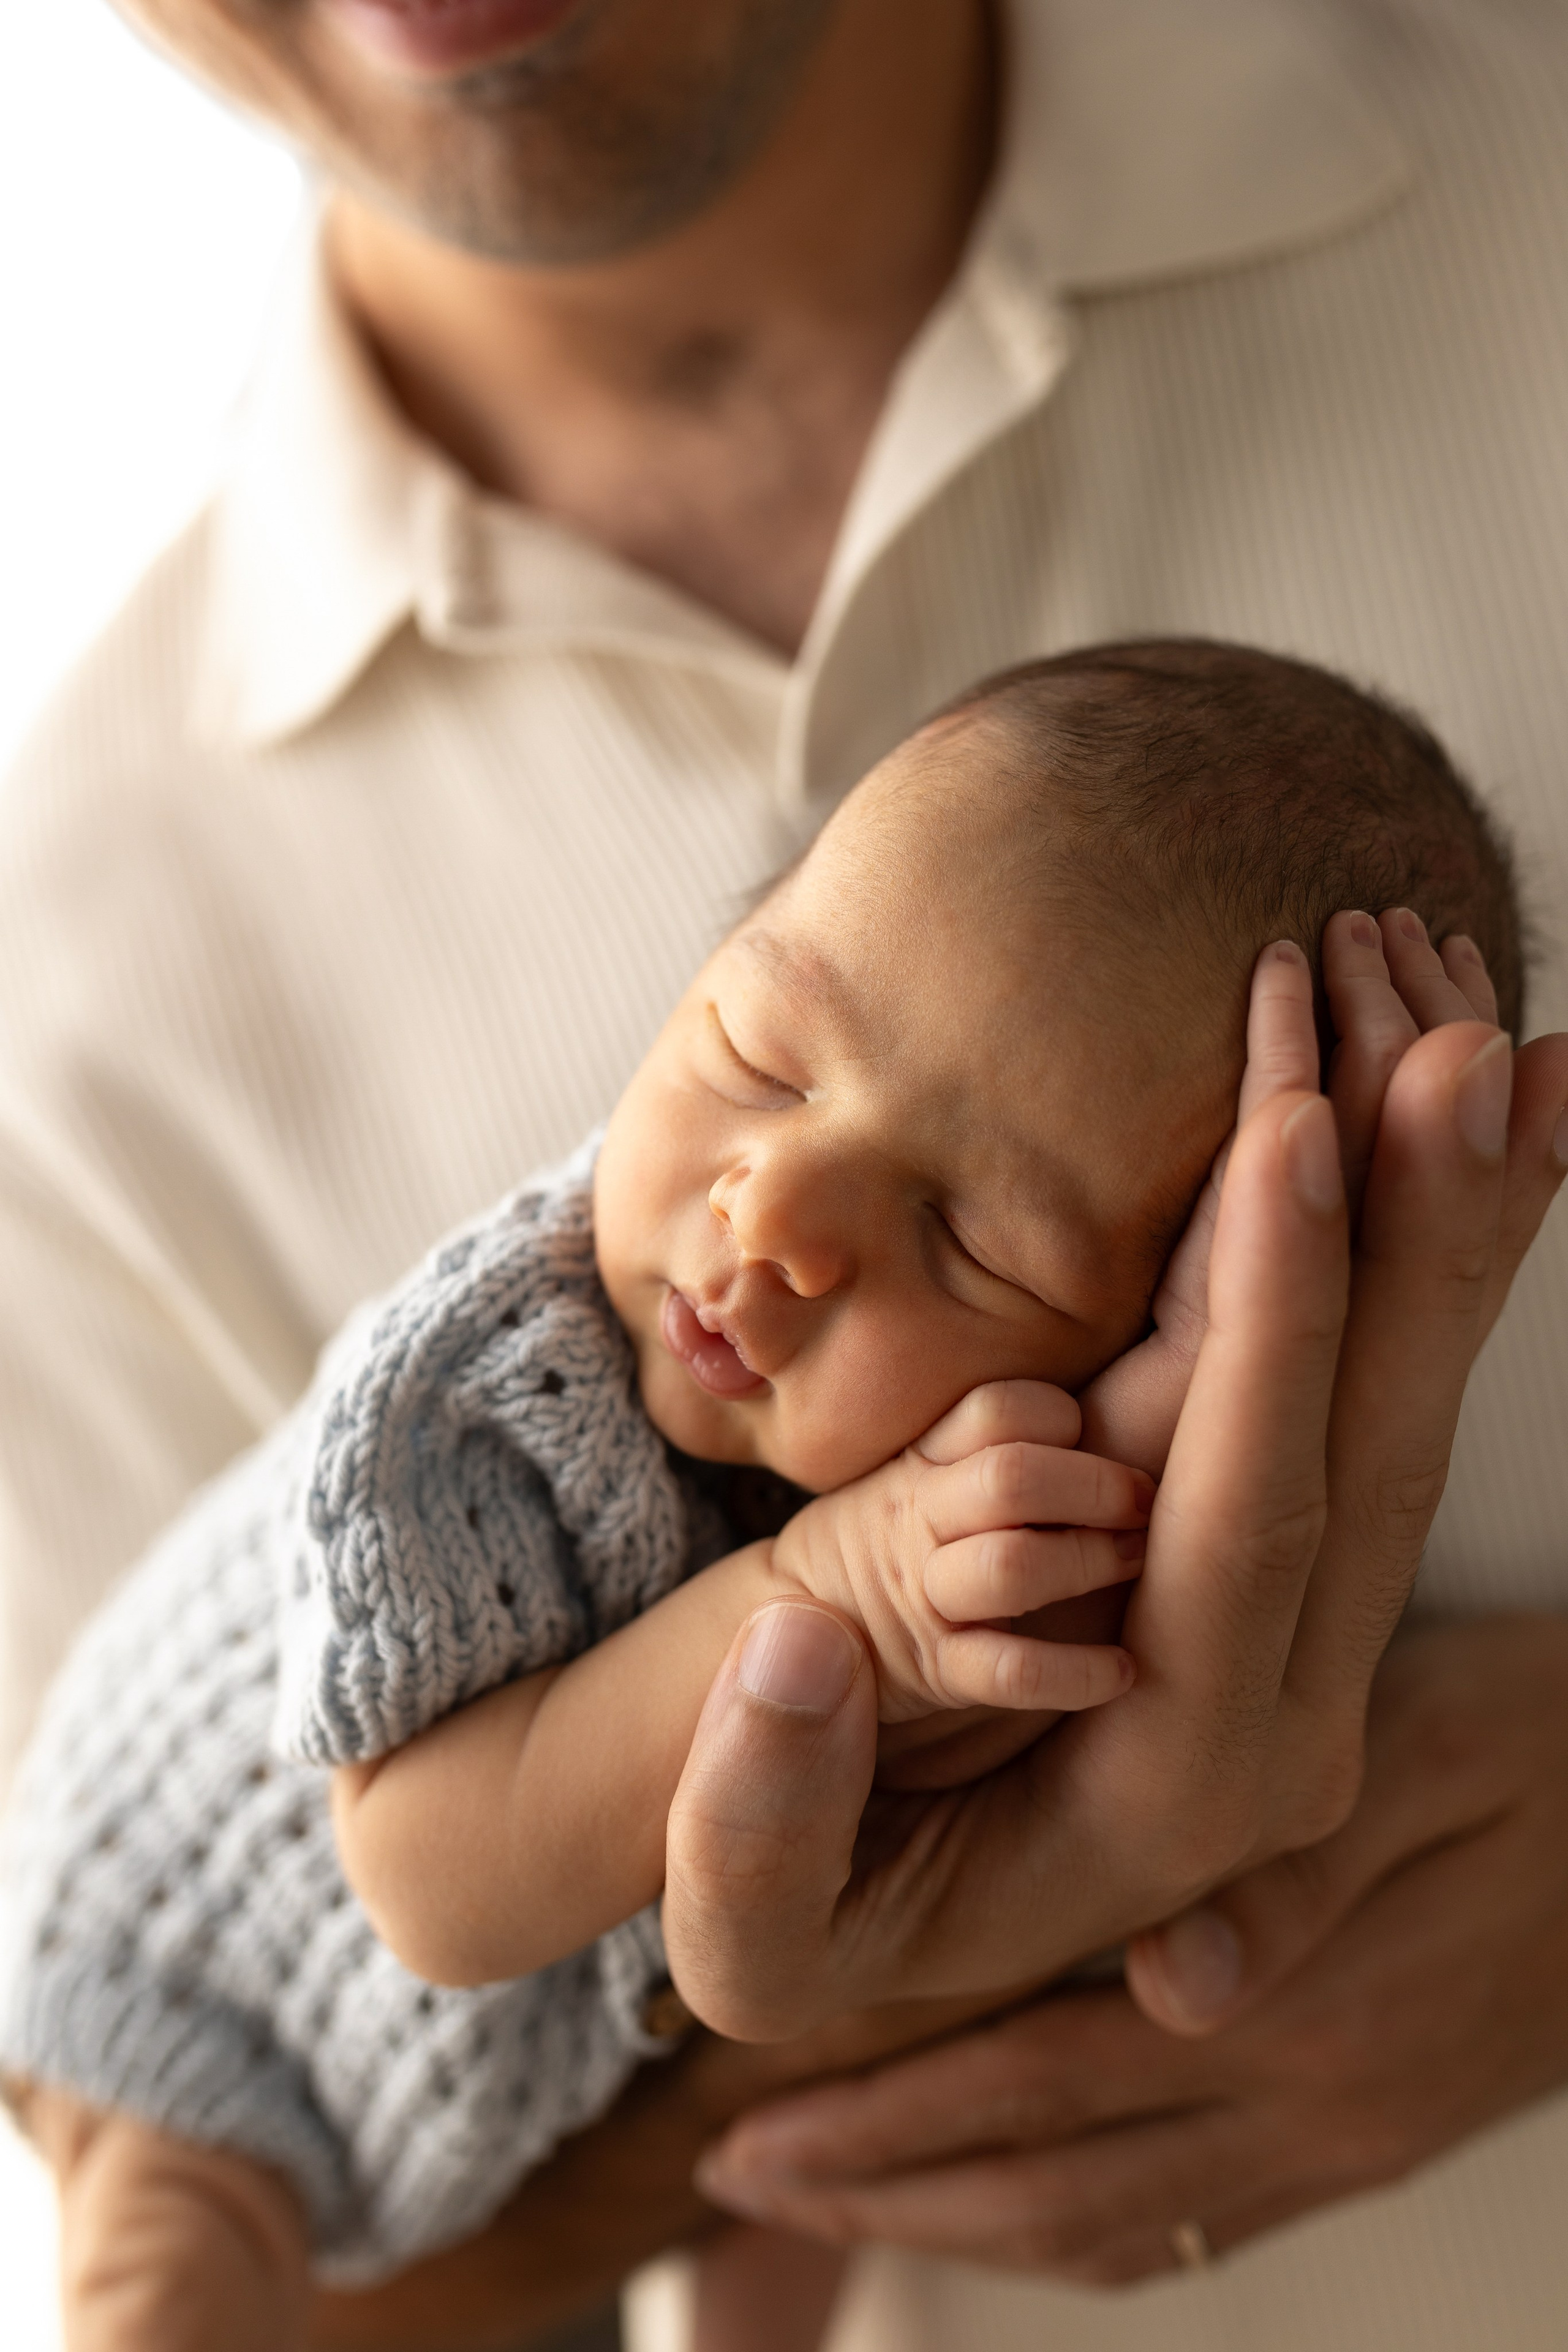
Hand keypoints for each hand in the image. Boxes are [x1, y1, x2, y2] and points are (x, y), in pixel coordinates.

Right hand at [660, 917, 1567, 2037]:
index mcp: (1181, 1778)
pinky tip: (1410, 1128)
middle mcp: (1282, 1703)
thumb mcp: (761, 1937)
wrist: (884, 1937)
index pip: (1248, 1518)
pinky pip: (1346, 1399)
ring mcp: (1291, 1632)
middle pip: (1372, 1443)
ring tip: (1464, 1030)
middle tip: (1445, 1030)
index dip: (1275, 1323)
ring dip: (1424, 1222)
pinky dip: (1388, 1257)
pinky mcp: (1258, 1563)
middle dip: (1406, 1229)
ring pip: (1387, 1409)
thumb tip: (794, 1649)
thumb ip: (759, 1825)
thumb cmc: (812, 1921)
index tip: (1292, 1126)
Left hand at [690, 1616, 1567, 2283]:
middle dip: (883, 2183)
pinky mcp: (1375, 2143)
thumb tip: (1176, 1981)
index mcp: (1300, 2003)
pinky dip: (1081, 2233)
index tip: (756, 2121)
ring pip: (1111, 2222)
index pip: (1045, 2085)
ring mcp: (1343, 2140)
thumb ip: (1309, 1874)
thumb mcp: (1442, 1750)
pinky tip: (1022, 2217)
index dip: (891, 2116)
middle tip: (741, 2178)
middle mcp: (1307, 2103)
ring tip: (834, 2205)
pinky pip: (1196, 2224)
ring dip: (959, 2219)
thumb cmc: (1547, 1741)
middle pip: (1052, 2177)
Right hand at [772, 1380, 1150, 1720]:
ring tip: (1138, 1562)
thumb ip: (984, 1438)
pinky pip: (1008, 1672)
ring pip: (1012, 1568)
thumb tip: (1102, 1405)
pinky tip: (1124, 1669)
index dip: (1058, 1415)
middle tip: (1147, 1502)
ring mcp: (927, 1597)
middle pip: (1013, 1478)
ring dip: (1088, 1562)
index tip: (1094, 1434)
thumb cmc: (896, 1537)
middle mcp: (920, 1517)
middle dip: (1097, 1486)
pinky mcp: (936, 1673)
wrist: (792, 1625)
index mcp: (923, 1460)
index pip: (998, 1409)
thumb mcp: (918, 1468)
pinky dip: (1075, 1672)